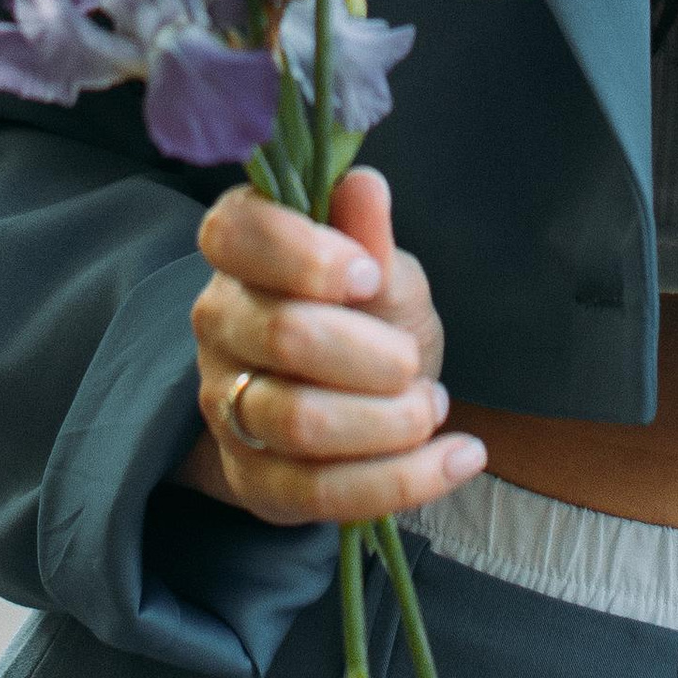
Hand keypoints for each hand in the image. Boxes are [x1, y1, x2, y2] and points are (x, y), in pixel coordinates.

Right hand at [182, 167, 488, 525]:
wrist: (352, 401)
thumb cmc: (367, 316)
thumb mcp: (382, 272)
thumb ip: (369, 236)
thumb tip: (363, 185)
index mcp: (241, 250)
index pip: (236, 233)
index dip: (304, 253)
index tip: (367, 275)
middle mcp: (219, 323)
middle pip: (282, 335)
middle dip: (373, 354)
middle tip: (412, 361)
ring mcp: (226, 404)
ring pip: (299, 421)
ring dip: (389, 421)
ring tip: (431, 406)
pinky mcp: (252, 479)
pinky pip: (320, 492)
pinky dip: (402, 479)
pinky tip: (457, 457)